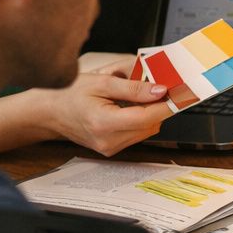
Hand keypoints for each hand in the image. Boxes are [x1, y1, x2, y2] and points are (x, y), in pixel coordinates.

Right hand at [44, 62, 175, 154]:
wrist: (50, 112)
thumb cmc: (71, 94)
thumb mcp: (102, 83)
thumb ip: (133, 88)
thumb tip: (160, 90)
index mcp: (104, 123)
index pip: (147, 117)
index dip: (168, 105)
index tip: (182, 93)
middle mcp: (108, 141)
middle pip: (150, 125)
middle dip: (159, 106)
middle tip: (159, 87)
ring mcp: (110, 148)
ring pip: (147, 131)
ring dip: (150, 113)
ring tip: (138, 97)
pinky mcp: (112, 149)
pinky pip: (137, 134)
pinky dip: (140, 120)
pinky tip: (130, 108)